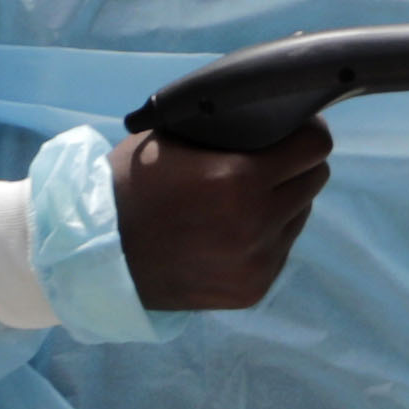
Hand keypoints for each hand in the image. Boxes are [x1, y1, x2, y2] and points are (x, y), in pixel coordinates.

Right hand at [114, 121, 331, 309]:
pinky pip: (280, 249)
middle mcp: (256, 224)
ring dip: (282, 203)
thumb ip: (225, 131)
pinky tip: (232, 230)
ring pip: (299, 216)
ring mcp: (257, 262)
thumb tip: (270, 118)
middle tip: (269, 163)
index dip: (307, 134)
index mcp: (238, 180)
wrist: (94, 256)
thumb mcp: (171, 141)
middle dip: (296, 167)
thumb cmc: (128, 186)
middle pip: (314, 181)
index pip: (315, 148)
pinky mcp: (252, 289)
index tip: (297, 130)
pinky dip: (266, 236)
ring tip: (242, 200)